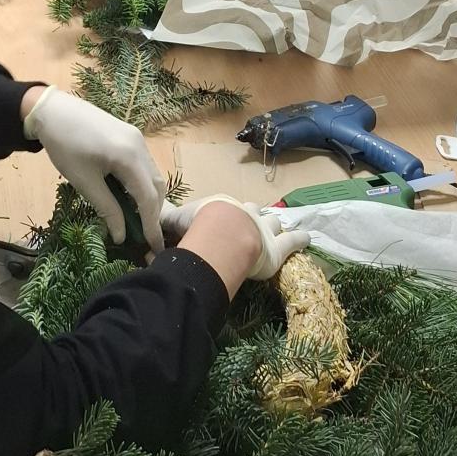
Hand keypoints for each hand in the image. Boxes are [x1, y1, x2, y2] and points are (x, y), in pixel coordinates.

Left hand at [24, 87, 165, 251]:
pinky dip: (141, 184)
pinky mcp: (131, 136)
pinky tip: (129, 196)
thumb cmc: (65, 146)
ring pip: (152, 175)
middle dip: (154, 212)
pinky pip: (144, 165)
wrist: (53, 110)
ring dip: (148, 198)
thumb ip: (107, 208)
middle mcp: (140, 146)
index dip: (152, 224)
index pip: (148, 197)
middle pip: (157, 186)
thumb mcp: (84, 182)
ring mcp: (137, 138)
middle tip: (145, 236)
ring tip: (136, 219)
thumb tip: (121, 235)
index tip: (154, 247)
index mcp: (129, 156)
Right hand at [161, 194, 309, 279]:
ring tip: (278, 225)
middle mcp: (247, 213)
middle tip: (251, 220)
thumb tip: (149, 211)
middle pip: (252, 211)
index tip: (222, 218)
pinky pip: (293, 241)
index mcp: (224, 206)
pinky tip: (308, 238)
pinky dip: (301, 239)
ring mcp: (265, 229)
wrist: (222, 235)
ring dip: (275, 224)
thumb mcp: (176, 219)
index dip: (225, 214)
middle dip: (252, 215)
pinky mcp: (278, 248)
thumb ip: (164, 217)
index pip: (225, 208)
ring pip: (273, 223)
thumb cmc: (199, 224)